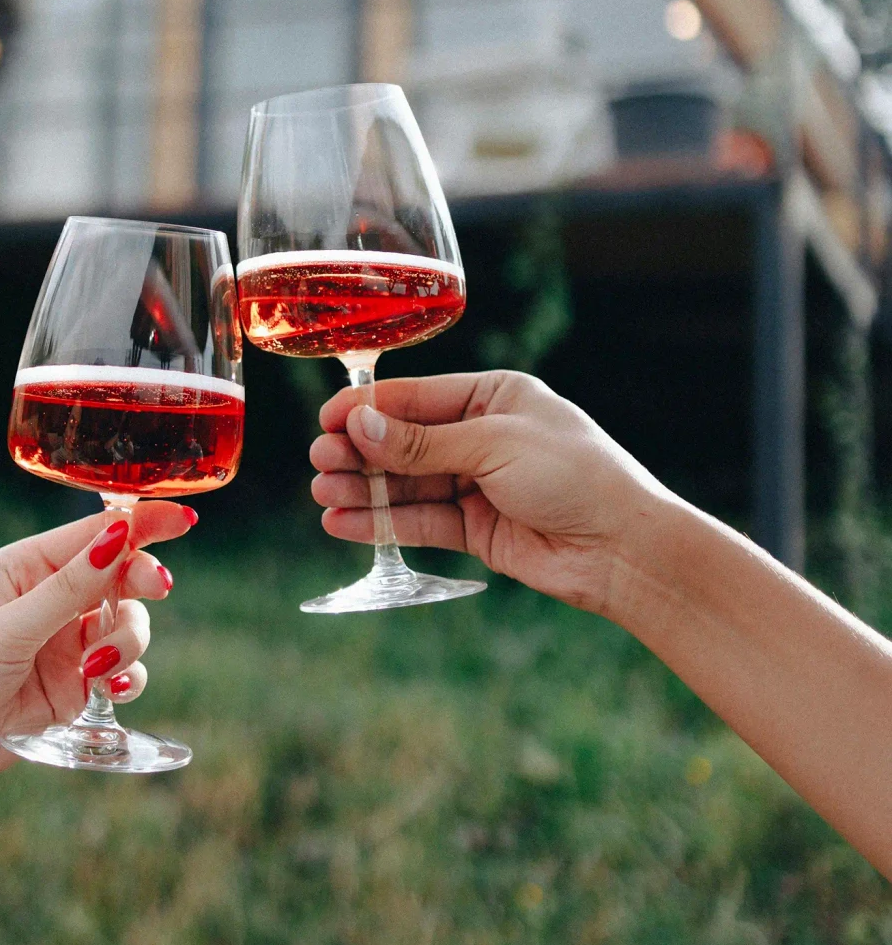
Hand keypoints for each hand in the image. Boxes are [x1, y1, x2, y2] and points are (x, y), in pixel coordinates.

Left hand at [0, 503, 190, 807]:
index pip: (94, 534)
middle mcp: (46, 601)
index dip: (142, 523)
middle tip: (156, 592)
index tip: (185, 519)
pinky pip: (120, 674)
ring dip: (129, 642)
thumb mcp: (4, 631)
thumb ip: (68, 589)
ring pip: (126, 626)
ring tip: (99, 671)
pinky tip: (115, 689)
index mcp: (23, 569)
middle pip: (120, 577)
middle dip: (141, 584)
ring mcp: (60, 647)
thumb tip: (120, 533)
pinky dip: (128, 678)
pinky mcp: (67, 691)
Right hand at [310, 370, 676, 617]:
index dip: (370, 408)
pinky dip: (381, 522)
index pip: (418, 397)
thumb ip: (422, 444)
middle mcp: (483, 436)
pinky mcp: (478, 529)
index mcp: (495, 395)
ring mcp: (479, 484)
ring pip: (407, 484)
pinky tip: (344, 522)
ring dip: (364, 489)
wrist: (624, 549)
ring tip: (322, 494)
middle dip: (361, 451)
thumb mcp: (494, 445)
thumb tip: (360, 426)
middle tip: (320, 461)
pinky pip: (420, 521)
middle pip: (406, 442)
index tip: (326, 420)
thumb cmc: (575, 477)